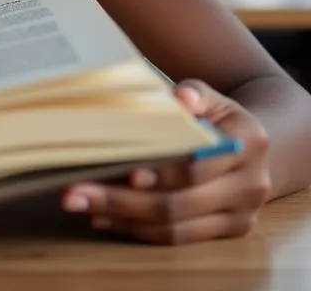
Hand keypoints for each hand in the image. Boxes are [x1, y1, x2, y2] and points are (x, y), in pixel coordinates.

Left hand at [61, 79, 271, 243]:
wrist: (259, 148)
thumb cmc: (220, 117)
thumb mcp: (212, 97)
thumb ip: (194, 94)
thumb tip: (180, 98)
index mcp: (247, 145)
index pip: (198, 166)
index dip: (160, 172)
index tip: (124, 171)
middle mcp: (249, 186)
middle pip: (179, 203)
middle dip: (122, 200)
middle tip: (74, 192)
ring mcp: (239, 215)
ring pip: (174, 227)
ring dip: (122, 217)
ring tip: (81, 204)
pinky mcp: (225, 232)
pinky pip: (176, 237)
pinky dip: (136, 228)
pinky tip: (103, 217)